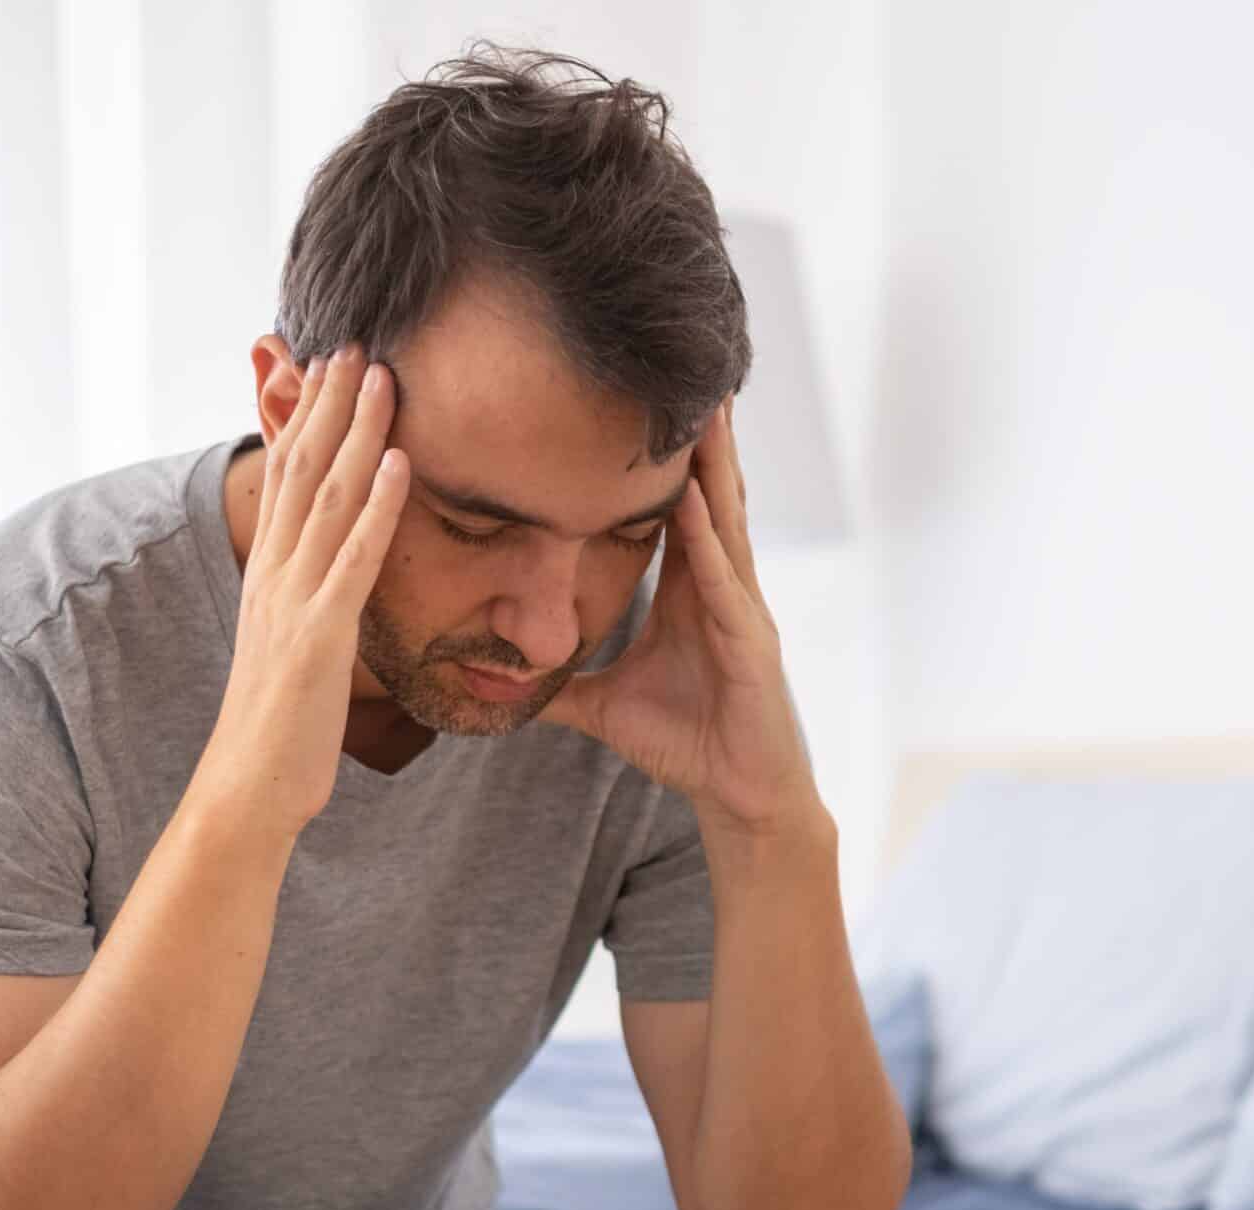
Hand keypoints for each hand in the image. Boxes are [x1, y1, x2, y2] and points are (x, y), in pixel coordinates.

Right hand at [205, 345, 406, 833]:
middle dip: (330, 402)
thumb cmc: (279, 732)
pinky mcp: (318, 636)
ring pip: (327, 497)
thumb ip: (310, 608)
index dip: (308, 419)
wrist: (246, 791)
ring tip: (383, 375)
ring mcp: (294, 601)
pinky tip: (400, 464)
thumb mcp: (294, 651)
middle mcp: (274, 575)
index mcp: (269, 576)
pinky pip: (354, 559)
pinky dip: (378, 507)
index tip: (330, 367)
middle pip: (302, 469)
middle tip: (357, 341)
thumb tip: (331, 585)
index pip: (288, 479)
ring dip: (356, 431)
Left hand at [543, 399, 818, 836]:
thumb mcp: (606, 707)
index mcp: (690, 592)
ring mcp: (741, 611)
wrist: (741, 797)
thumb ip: (559, 687)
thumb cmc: (688, 746)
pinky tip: (690, 498)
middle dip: (697, 435)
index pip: (671, 508)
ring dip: (712, 464)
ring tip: (701, 405)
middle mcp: (721, 587)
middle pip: (707, 495)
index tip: (637, 398)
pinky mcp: (751, 644)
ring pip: (723, 522)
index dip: (658, 456)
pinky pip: (723, 581)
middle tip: (685, 367)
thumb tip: (502, 681)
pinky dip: (706, 539)